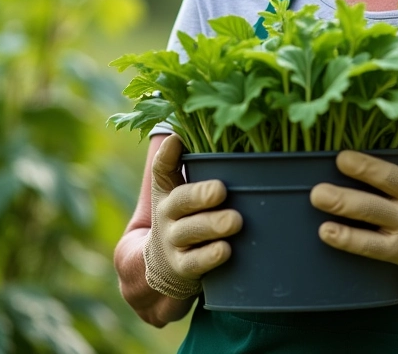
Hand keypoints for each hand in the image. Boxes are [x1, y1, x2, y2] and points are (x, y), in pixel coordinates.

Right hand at [143, 134, 242, 298]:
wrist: (162, 269)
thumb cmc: (190, 218)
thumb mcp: (186, 193)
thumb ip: (204, 168)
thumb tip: (236, 128)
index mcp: (169, 191)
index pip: (162, 170)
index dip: (167, 155)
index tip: (176, 140)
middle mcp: (167, 214)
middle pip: (180, 201)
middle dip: (200, 194)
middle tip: (221, 190)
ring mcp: (173, 242)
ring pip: (189, 232)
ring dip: (212, 225)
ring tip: (234, 221)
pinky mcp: (182, 268)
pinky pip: (194, 263)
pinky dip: (210, 257)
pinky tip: (226, 250)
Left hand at [310, 124, 397, 301]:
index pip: (391, 175)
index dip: (367, 167)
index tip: (340, 156)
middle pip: (376, 201)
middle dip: (347, 194)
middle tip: (317, 187)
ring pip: (370, 223)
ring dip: (342, 213)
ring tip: (316, 201)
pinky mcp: (396, 253)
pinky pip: (369, 247)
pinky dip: (347, 240)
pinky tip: (324, 232)